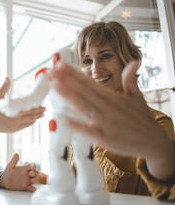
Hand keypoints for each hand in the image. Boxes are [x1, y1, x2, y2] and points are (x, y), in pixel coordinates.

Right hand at [0, 78, 45, 140]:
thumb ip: (4, 88)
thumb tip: (7, 78)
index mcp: (13, 113)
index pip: (28, 110)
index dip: (36, 108)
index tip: (42, 105)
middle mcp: (15, 121)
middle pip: (30, 117)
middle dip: (38, 113)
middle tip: (45, 109)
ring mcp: (14, 127)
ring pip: (28, 123)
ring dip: (35, 118)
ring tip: (41, 115)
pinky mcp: (12, 130)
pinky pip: (24, 127)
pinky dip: (29, 123)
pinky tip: (32, 121)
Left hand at [0, 153, 37, 191]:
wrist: (5, 181)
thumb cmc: (8, 172)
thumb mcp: (10, 166)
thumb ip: (14, 160)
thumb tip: (16, 153)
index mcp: (25, 168)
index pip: (31, 166)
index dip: (33, 166)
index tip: (32, 167)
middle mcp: (28, 174)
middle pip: (35, 173)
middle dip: (35, 173)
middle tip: (31, 173)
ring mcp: (27, 180)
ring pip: (34, 180)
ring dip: (35, 180)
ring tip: (33, 181)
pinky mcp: (26, 186)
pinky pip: (31, 188)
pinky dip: (33, 188)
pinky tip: (33, 188)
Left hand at [47, 61, 174, 180]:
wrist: (154, 142)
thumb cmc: (142, 119)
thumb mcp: (137, 97)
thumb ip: (130, 79)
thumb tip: (134, 62)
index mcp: (112, 97)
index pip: (89, 82)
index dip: (74, 73)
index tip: (60, 65)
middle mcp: (108, 108)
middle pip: (83, 91)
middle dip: (65, 80)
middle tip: (49, 71)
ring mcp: (106, 123)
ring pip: (83, 106)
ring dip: (68, 95)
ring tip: (53, 85)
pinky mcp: (105, 138)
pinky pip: (87, 130)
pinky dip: (75, 124)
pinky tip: (61, 117)